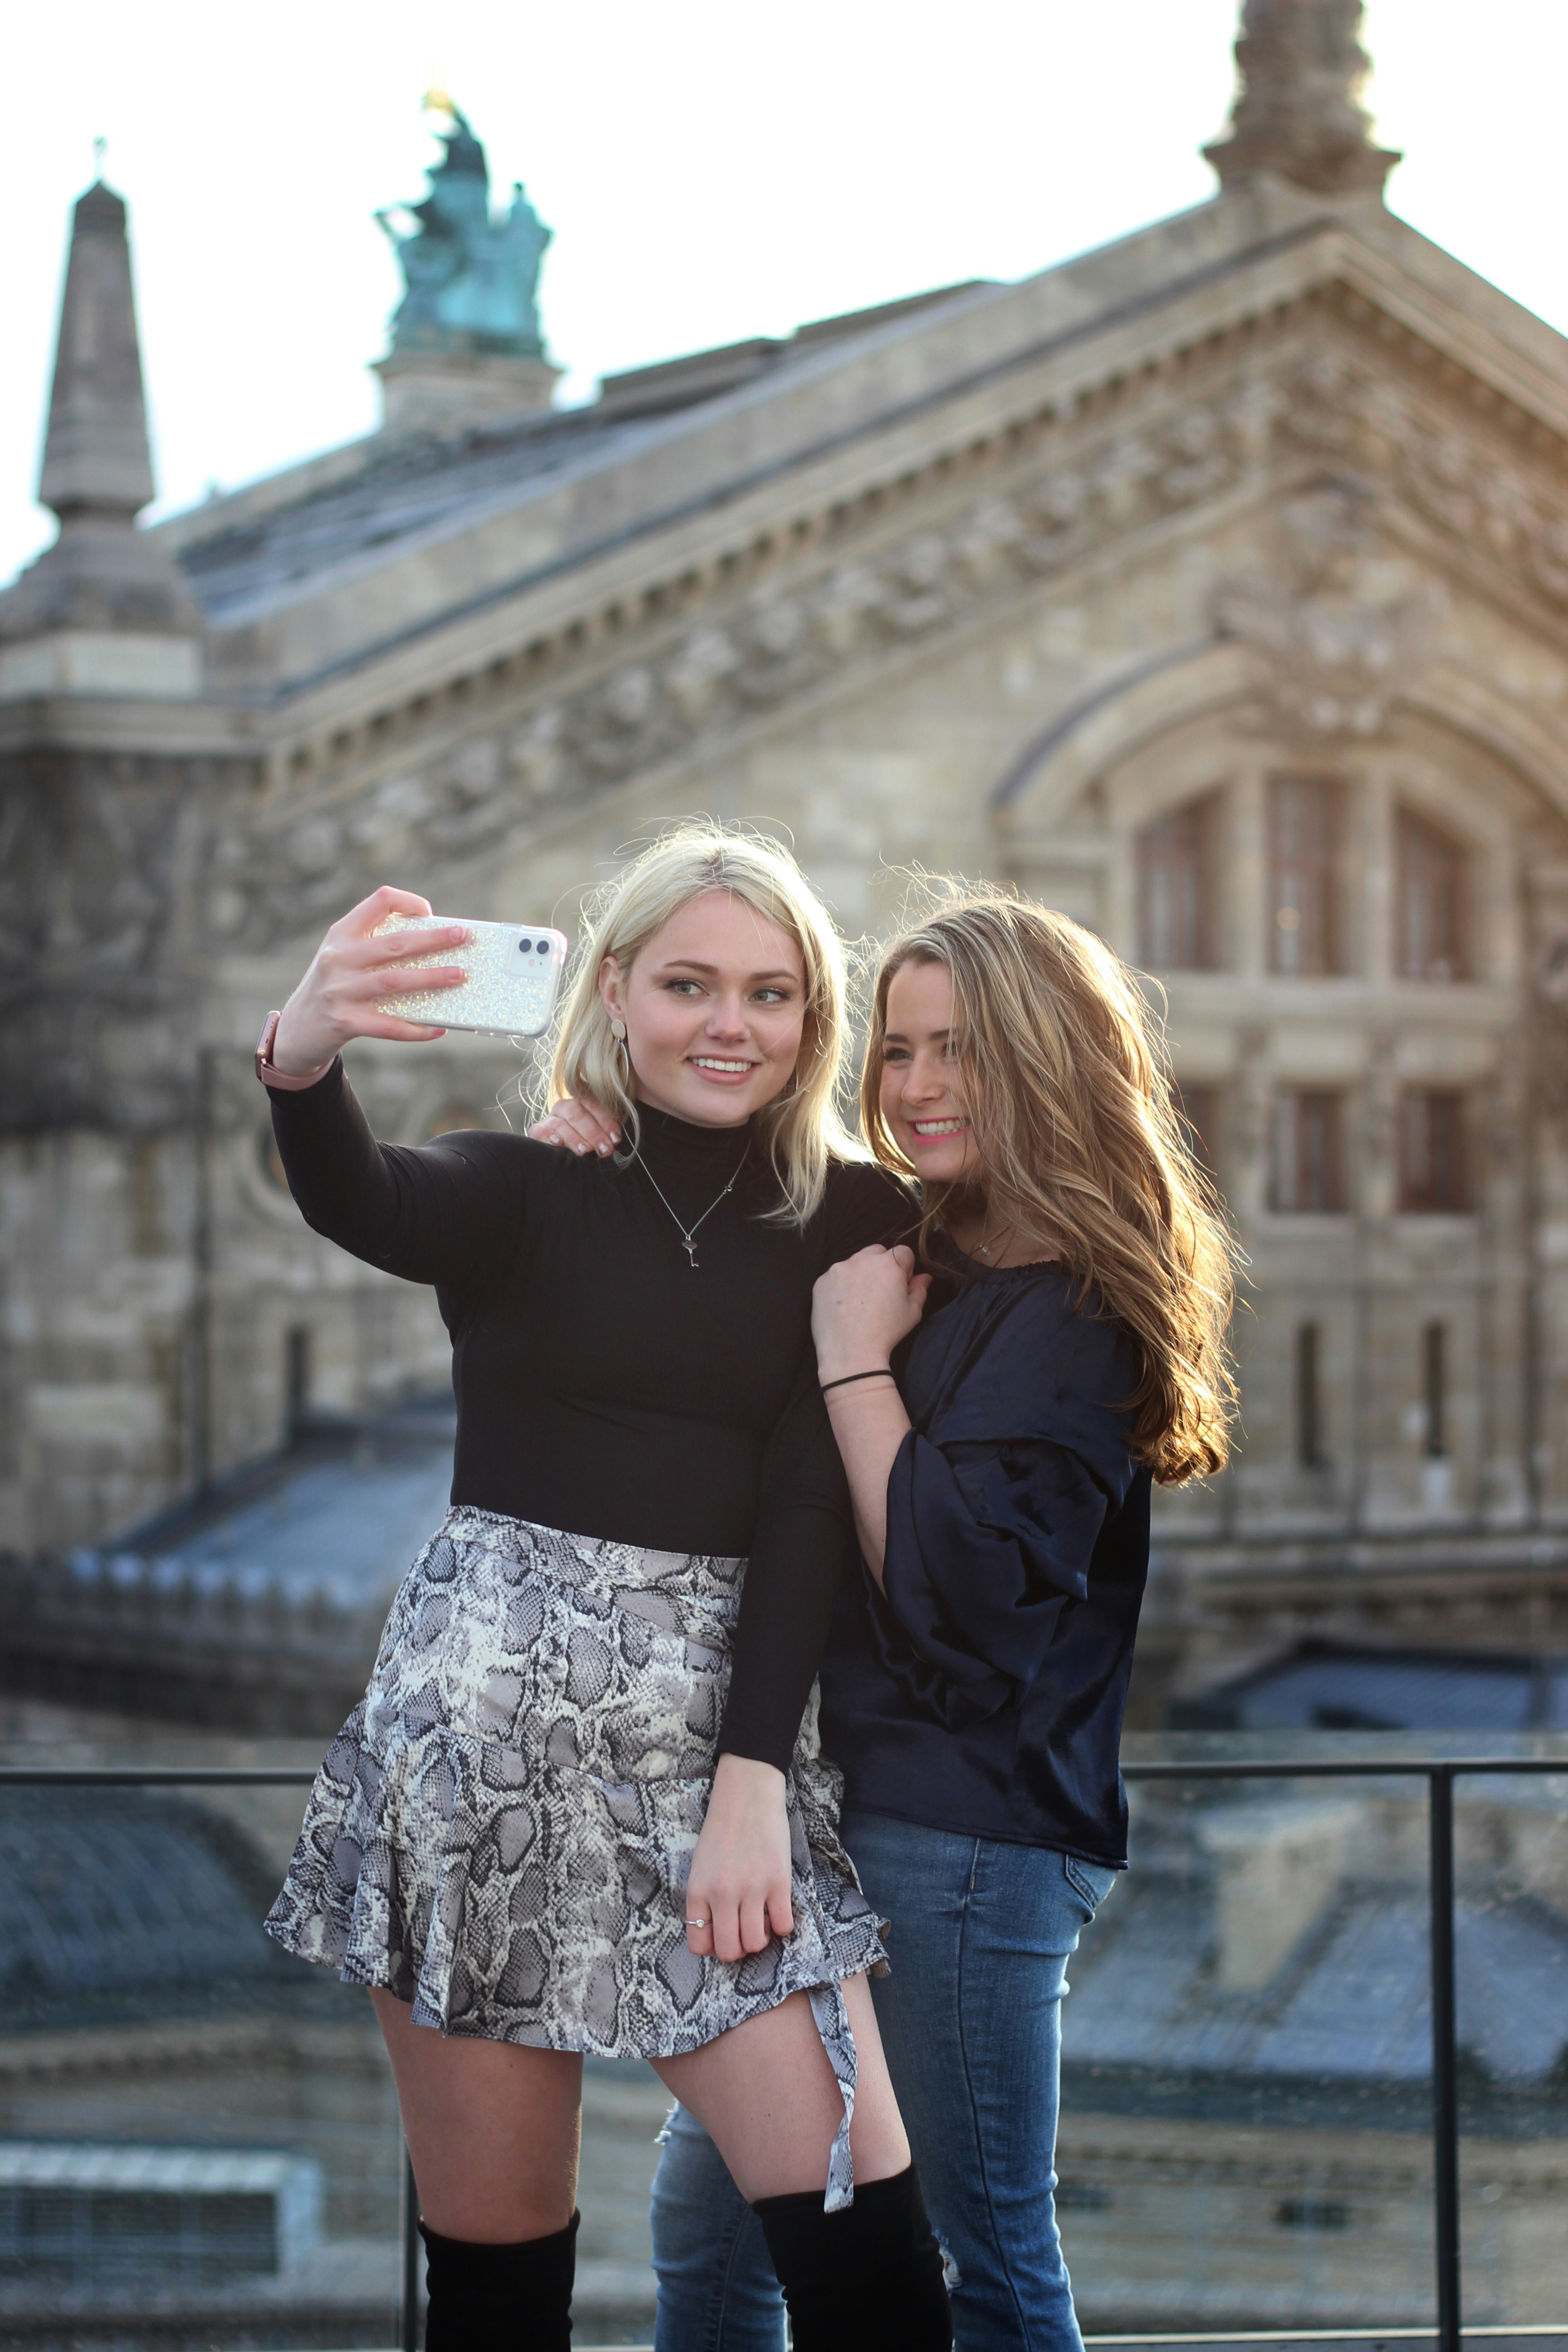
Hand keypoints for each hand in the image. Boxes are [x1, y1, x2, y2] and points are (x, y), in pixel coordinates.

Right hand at [271, 886, 469, 1074]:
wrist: (296, 1030)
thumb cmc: (334, 988)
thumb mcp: (343, 957)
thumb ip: (375, 946)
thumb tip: (433, 948)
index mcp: (341, 934)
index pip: (379, 901)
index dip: (408, 902)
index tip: (430, 914)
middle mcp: (338, 958)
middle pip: (394, 943)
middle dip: (433, 939)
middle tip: (463, 936)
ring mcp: (340, 991)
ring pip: (394, 981)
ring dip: (431, 978)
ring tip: (459, 975)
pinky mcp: (344, 1022)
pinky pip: (388, 1026)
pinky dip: (415, 1028)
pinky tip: (437, 1029)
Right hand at [528, 1097, 621, 1156]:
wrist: (563, 1153)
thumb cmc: (587, 1144)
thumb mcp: (599, 1136)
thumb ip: (606, 1134)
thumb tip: (616, 1142)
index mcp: (582, 1103)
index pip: (594, 1106)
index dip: (606, 1122)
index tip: (616, 1139)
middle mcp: (565, 1107)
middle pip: (577, 1114)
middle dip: (593, 1133)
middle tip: (604, 1149)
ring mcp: (550, 1118)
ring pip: (560, 1123)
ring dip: (574, 1138)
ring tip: (585, 1151)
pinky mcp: (537, 1130)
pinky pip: (539, 1130)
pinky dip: (548, 1136)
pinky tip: (558, 1143)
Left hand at [683, 1754, 793, 1962]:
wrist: (747, 1796)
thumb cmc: (722, 1830)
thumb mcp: (700, 1866)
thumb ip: (704, 1899)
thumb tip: (717, 1933)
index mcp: (698, 1890)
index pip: (698, 1943)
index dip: (712, 1946)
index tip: (722, 1936)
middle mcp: (722, 1894)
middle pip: (729, 1951)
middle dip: (738, 1949)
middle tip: (744, 1931)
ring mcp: (751, 1889)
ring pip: (755, 1943)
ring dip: (760, 1938)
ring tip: (762, 1919)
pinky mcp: (778, 1882)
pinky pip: (783, 1926)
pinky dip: (782, 1926)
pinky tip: (778, 1909)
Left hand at [812, 1245, 930, 1383]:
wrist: (851, 1353)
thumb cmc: (886, 1332)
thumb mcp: (912, 1312)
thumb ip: (919, 1289)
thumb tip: (925, 1277)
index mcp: (888, 1264)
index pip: (903, 1252)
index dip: (905, 1268)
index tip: (901, 1285)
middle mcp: (862, 1260)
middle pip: (876, 1252)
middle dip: (881, 1265)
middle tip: (880, 1291)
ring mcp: (838, 1269)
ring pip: (854, 1263)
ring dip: (860, 1274)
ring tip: (860, 1302)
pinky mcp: (821, 1281)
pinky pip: (835, 1277)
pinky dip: (841, 1286)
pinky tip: (843, 1307)